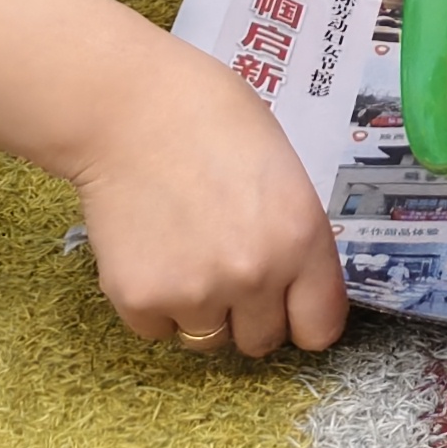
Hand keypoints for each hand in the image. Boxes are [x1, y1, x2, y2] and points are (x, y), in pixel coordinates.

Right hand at [64, 32, 350, 358]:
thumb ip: (292, 233)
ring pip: (206, 339)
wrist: (126, 106)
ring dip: (199, 310)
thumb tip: (295, 281)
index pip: (319, 328)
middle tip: (223, 264)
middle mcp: (255, 275)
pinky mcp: (140, 300)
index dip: (303, 317)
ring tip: (183, 250)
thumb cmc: (209, 117)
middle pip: (260, 341)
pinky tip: (149, 249)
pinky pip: (155, 328)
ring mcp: (195, 293)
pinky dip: (152, 302)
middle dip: (247, 312)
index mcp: (301, 237)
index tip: (289, 306)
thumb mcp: (282, 169)